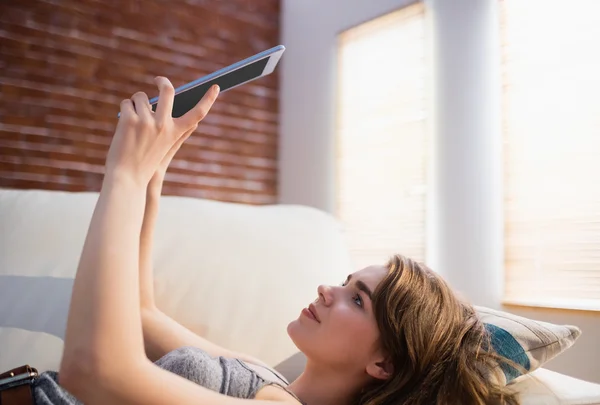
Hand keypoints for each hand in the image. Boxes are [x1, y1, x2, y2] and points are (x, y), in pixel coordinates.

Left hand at [104, 77, 219, 187]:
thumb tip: (193, 120)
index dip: (208, 99)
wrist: (127, 177)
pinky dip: (125, 110)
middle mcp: (163, 125)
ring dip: (135, 103)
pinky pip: (127, 103)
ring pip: (141, 97)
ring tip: (133, 121)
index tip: (215, 87)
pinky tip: (123, 124)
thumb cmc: (147, 162)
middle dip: (162, 81)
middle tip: (159, 80)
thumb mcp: (167, 147)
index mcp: (175, 132)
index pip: (198, 114)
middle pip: (168, 91)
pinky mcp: (129, 120)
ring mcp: (146, 121)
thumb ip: (178, 131)